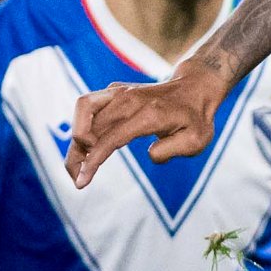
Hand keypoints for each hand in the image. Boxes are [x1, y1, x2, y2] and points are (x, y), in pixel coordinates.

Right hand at [65, 67, 225, 183]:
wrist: (195, 88)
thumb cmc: (196, 119)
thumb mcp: (195, 141)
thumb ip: (170, 150)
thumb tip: (149, 154)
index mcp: (148, 115)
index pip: (110, 139)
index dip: (92, 162)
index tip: (82, 182)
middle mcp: (129, 100)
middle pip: (89, 126)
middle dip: (76, 156)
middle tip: (77, 178)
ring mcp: (120, 92)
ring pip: (82, 110)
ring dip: (75, 137)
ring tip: (78, 161)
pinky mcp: (114, 90)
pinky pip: (87, 105)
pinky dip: (81, 125)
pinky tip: (88, 146)